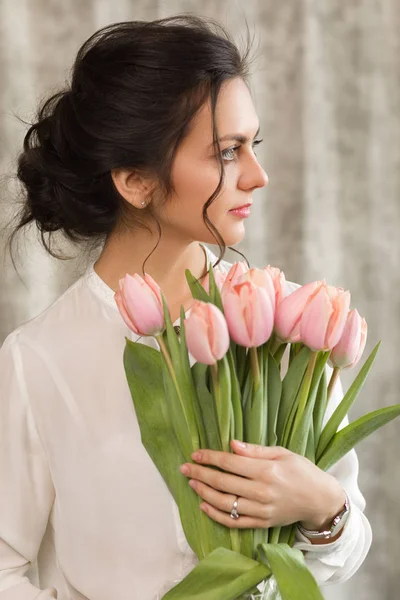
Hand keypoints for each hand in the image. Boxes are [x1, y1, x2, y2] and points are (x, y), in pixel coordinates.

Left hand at [179, 440, 345, 530]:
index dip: (210, 458)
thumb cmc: (302, 471)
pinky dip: (216, 515)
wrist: (319, 499)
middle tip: (184, 467)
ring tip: (192, 483)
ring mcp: (261, 510)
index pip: (230, 463)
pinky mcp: (261, 522)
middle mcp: (261, 492)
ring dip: (204, 493)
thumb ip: (256, 450)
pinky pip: (233, 521)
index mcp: (267, 471)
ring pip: (224, 503)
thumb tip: (231, 445)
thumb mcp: (282, 453)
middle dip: (200, 474)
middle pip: (223, 483)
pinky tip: (204, 505)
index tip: (195, 454)